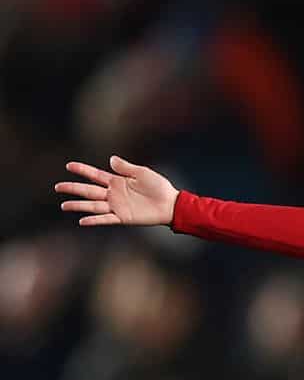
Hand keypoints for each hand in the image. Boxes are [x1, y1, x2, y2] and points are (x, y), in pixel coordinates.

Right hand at [55, 155, 179, 225]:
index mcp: (117, 181)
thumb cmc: (158, 187)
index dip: (83, 170)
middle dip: (73, 188)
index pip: (95, 175)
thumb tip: (110, 159)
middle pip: (89, 190)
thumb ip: (125, 167)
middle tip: (58, 186)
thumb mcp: (142, 172)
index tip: (69, 165)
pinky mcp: (122, 217)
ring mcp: (117, 206)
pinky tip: (82, 221)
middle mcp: (114, 194)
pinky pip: (105, 219)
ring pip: (93, 205)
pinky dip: (94, 220)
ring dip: (78, 205)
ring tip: (64, 205)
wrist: (170, 204)